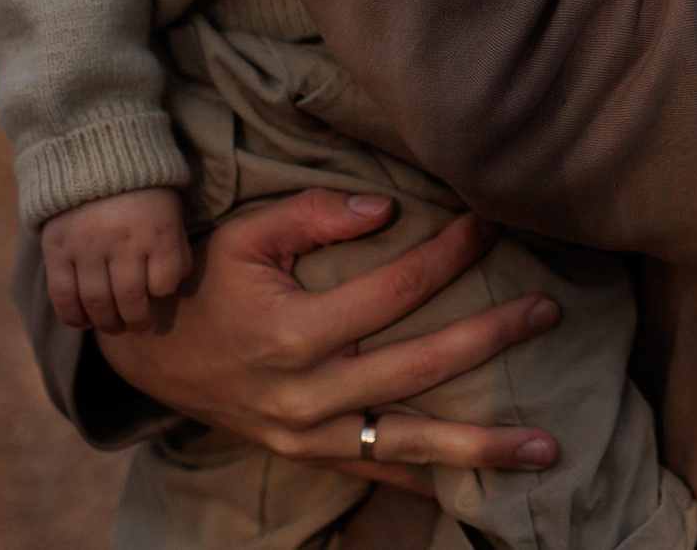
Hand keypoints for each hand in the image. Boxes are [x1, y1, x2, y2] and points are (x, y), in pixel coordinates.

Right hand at [42, 187, 192, 334]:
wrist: (92, 154)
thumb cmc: (139, 189)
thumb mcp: (169, 210)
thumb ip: (174, 247)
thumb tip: (168, 288)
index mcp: (157, 229)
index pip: (165, 282)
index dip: (163, 293)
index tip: (157, 291)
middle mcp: (122, 240)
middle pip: (131, 300)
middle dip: (137, 322)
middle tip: (139, 327)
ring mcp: (87, 246)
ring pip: (98, 302)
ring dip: (107, 324)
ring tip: (114, 326)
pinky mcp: (58, 249)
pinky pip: (63, 295)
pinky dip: (74, 316)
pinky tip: (83, 321)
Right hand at [95, 190, 562, 496]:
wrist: (148, 353)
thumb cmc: (203, 281)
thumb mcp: (243, 234)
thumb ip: (312, 214)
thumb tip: (386, 209)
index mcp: (295, 331)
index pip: (396, 288)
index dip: (450, 254)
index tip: (491, 225)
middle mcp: (309, 392)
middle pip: (421, 366)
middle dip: (491, 337)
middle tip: (548, 311)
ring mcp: (310, 435)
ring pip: (412, 442)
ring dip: (483, 445)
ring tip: (547, 444)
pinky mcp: (308, 457)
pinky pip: (380, 474)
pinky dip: (431, 480)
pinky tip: (483, 486)